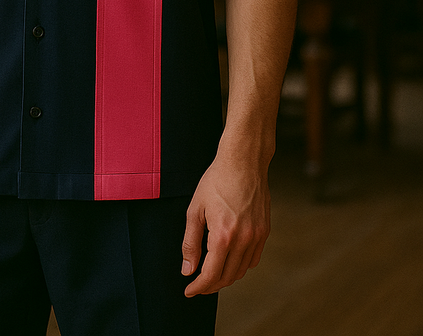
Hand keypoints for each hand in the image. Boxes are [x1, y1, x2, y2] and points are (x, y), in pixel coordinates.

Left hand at [180, 153, 270, 296]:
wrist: (243, 161)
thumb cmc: (216, 180)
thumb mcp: (195, 209)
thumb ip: (190, 242)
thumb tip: (188, 269)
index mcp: (223, 235)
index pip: (211, 274)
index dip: (198, 287)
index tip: (189, 290)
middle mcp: (243, 240)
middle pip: (227, 277)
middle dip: (210, 285)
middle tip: (197, 284)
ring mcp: (257, 236)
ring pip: (241, 271)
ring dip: (225, 277)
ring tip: (211, 273)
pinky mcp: (265, 231)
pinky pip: (253, 259)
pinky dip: (240, 266)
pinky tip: (229, 260)